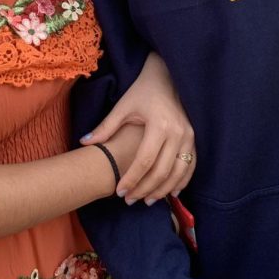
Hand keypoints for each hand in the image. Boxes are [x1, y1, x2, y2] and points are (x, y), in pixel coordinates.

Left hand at [82, 53, 194, 202]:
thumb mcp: (123, 106)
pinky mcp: (194, 139)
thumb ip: (106, 127)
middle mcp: (177, 133)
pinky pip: (190, 166)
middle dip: (145, 189)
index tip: (119, 192)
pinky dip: (181, 181)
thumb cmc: (143, 91)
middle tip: (129, 200)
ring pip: (178, 173)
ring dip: (163, 190)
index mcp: (159, 124)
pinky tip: (171, 193)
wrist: (166, 78)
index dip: (132, 179)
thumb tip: (84, 142)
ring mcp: (189, 136)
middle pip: (162, 171)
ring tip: (147, 200)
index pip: (145, 160)